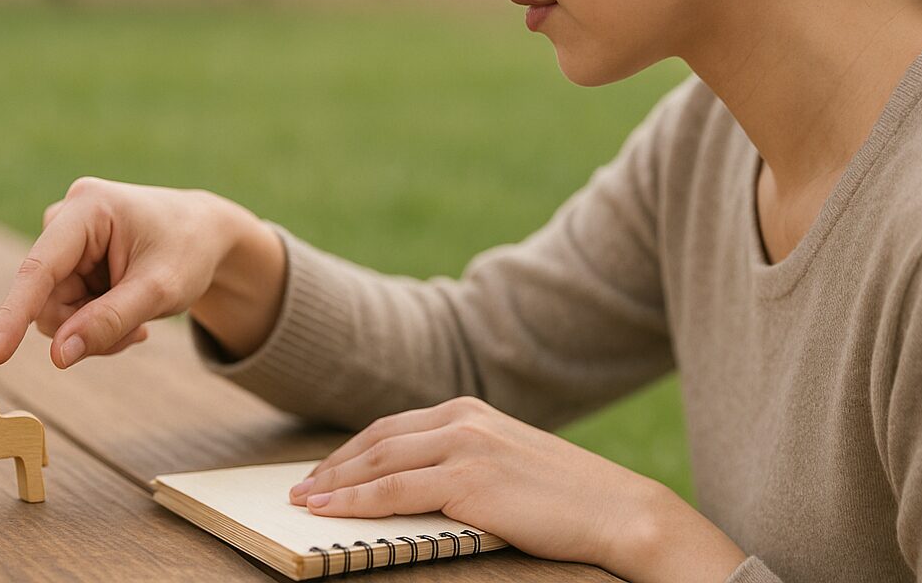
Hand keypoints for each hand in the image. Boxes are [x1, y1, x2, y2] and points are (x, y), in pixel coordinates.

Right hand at [0, 177, 265, 368]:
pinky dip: (93, 322)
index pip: (39, 269)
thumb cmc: (189, 252)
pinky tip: (129, 313)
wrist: (207, 235)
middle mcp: (67, 216)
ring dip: (92, 328)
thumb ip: (110, 322)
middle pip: (47, 298)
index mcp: (88, 208)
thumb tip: (58, 356)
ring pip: (54, 309)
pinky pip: (64, 308)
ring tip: (138, 320)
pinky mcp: (68, 258)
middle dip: (84, 327)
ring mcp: (65, 238)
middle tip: (136, 332)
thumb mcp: (160, 291)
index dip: (14, 315)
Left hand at [287, 396, 747, 582]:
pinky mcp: (469, 480)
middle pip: (378, 439)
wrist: (620, 511)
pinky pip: (394, 490)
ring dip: (334, 483)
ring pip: (378, 462)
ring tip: (303, 501)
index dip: (352, 450)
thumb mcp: (508, 464)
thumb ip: (464, 462)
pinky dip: (354, 500)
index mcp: (471, 411)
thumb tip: (418, 484)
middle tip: (300, 488)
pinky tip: (329, 511)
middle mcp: (463, 419)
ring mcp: (466, 446)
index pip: (394, 427)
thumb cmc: (568, 499)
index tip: (324, 471)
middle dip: (334, 466)